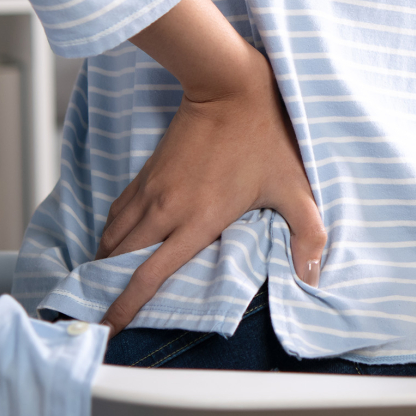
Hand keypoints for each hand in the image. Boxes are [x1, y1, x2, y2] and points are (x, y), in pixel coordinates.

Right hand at [93, 0, 325, 337]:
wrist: (229, 86)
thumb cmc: (264, 135)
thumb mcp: (294, 188)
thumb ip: (307, 234)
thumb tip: (313, 276)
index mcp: (196, 221)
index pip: (148, 276)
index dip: (124, 308)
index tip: (107, 329)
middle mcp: (164, 210)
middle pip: (119, 260)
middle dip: (105, 290)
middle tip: (101, 314)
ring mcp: (151, 189)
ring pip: (113, 236)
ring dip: (105, 262)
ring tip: (104, 285)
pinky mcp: (147, 172)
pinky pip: (118, 212)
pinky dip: (112, 234)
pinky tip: (117, 243)